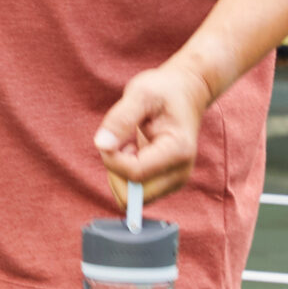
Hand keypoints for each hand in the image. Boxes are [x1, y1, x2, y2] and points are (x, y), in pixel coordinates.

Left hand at [94, 60, 211, 205]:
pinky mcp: (165, 183)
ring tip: (129, 144)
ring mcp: (174, 181)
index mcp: (177, 152)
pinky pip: (134, 191)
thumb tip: (101, 146)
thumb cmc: (163, 90)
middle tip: (121, 142)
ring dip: (119, 172)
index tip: (108, 137)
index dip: (112, 158)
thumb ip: (120, 119)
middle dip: (115, 170)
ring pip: (131, 197)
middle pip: (132, 195)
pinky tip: (134, 150)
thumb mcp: (140, 94)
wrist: (186, 93)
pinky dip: (124, 173)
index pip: (134, 174)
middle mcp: (180, 174)